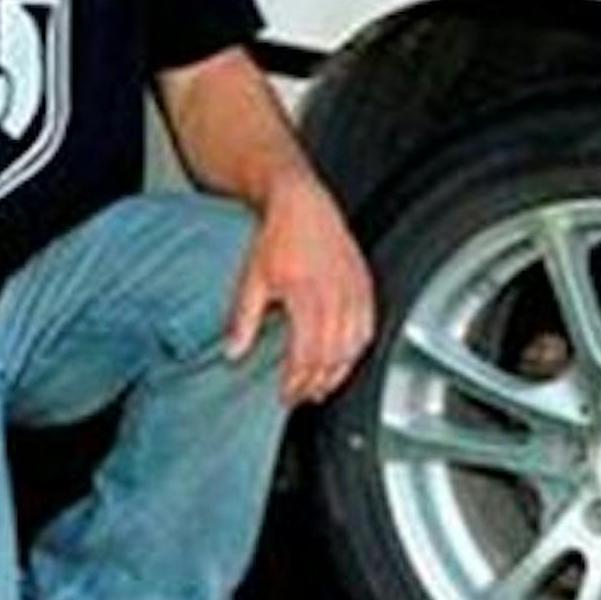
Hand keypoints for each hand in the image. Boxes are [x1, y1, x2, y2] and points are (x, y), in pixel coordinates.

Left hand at [225, 173, 375, 405]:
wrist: (303, 203)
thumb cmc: (279, 236)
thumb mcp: (252, 278)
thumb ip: (243, 319)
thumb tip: (232, 352)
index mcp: (307, 298)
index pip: (305, 357)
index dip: (295, 383)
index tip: (284, 395)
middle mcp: (335, 298)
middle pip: (331, 359)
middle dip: (315, 384)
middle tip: (300, 397)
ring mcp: (354, 293)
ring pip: (353, 349)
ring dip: (338, 373)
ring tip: (320, 386)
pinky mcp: (364, 287)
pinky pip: (368, 329)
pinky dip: (356, 352)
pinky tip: (343, 360)